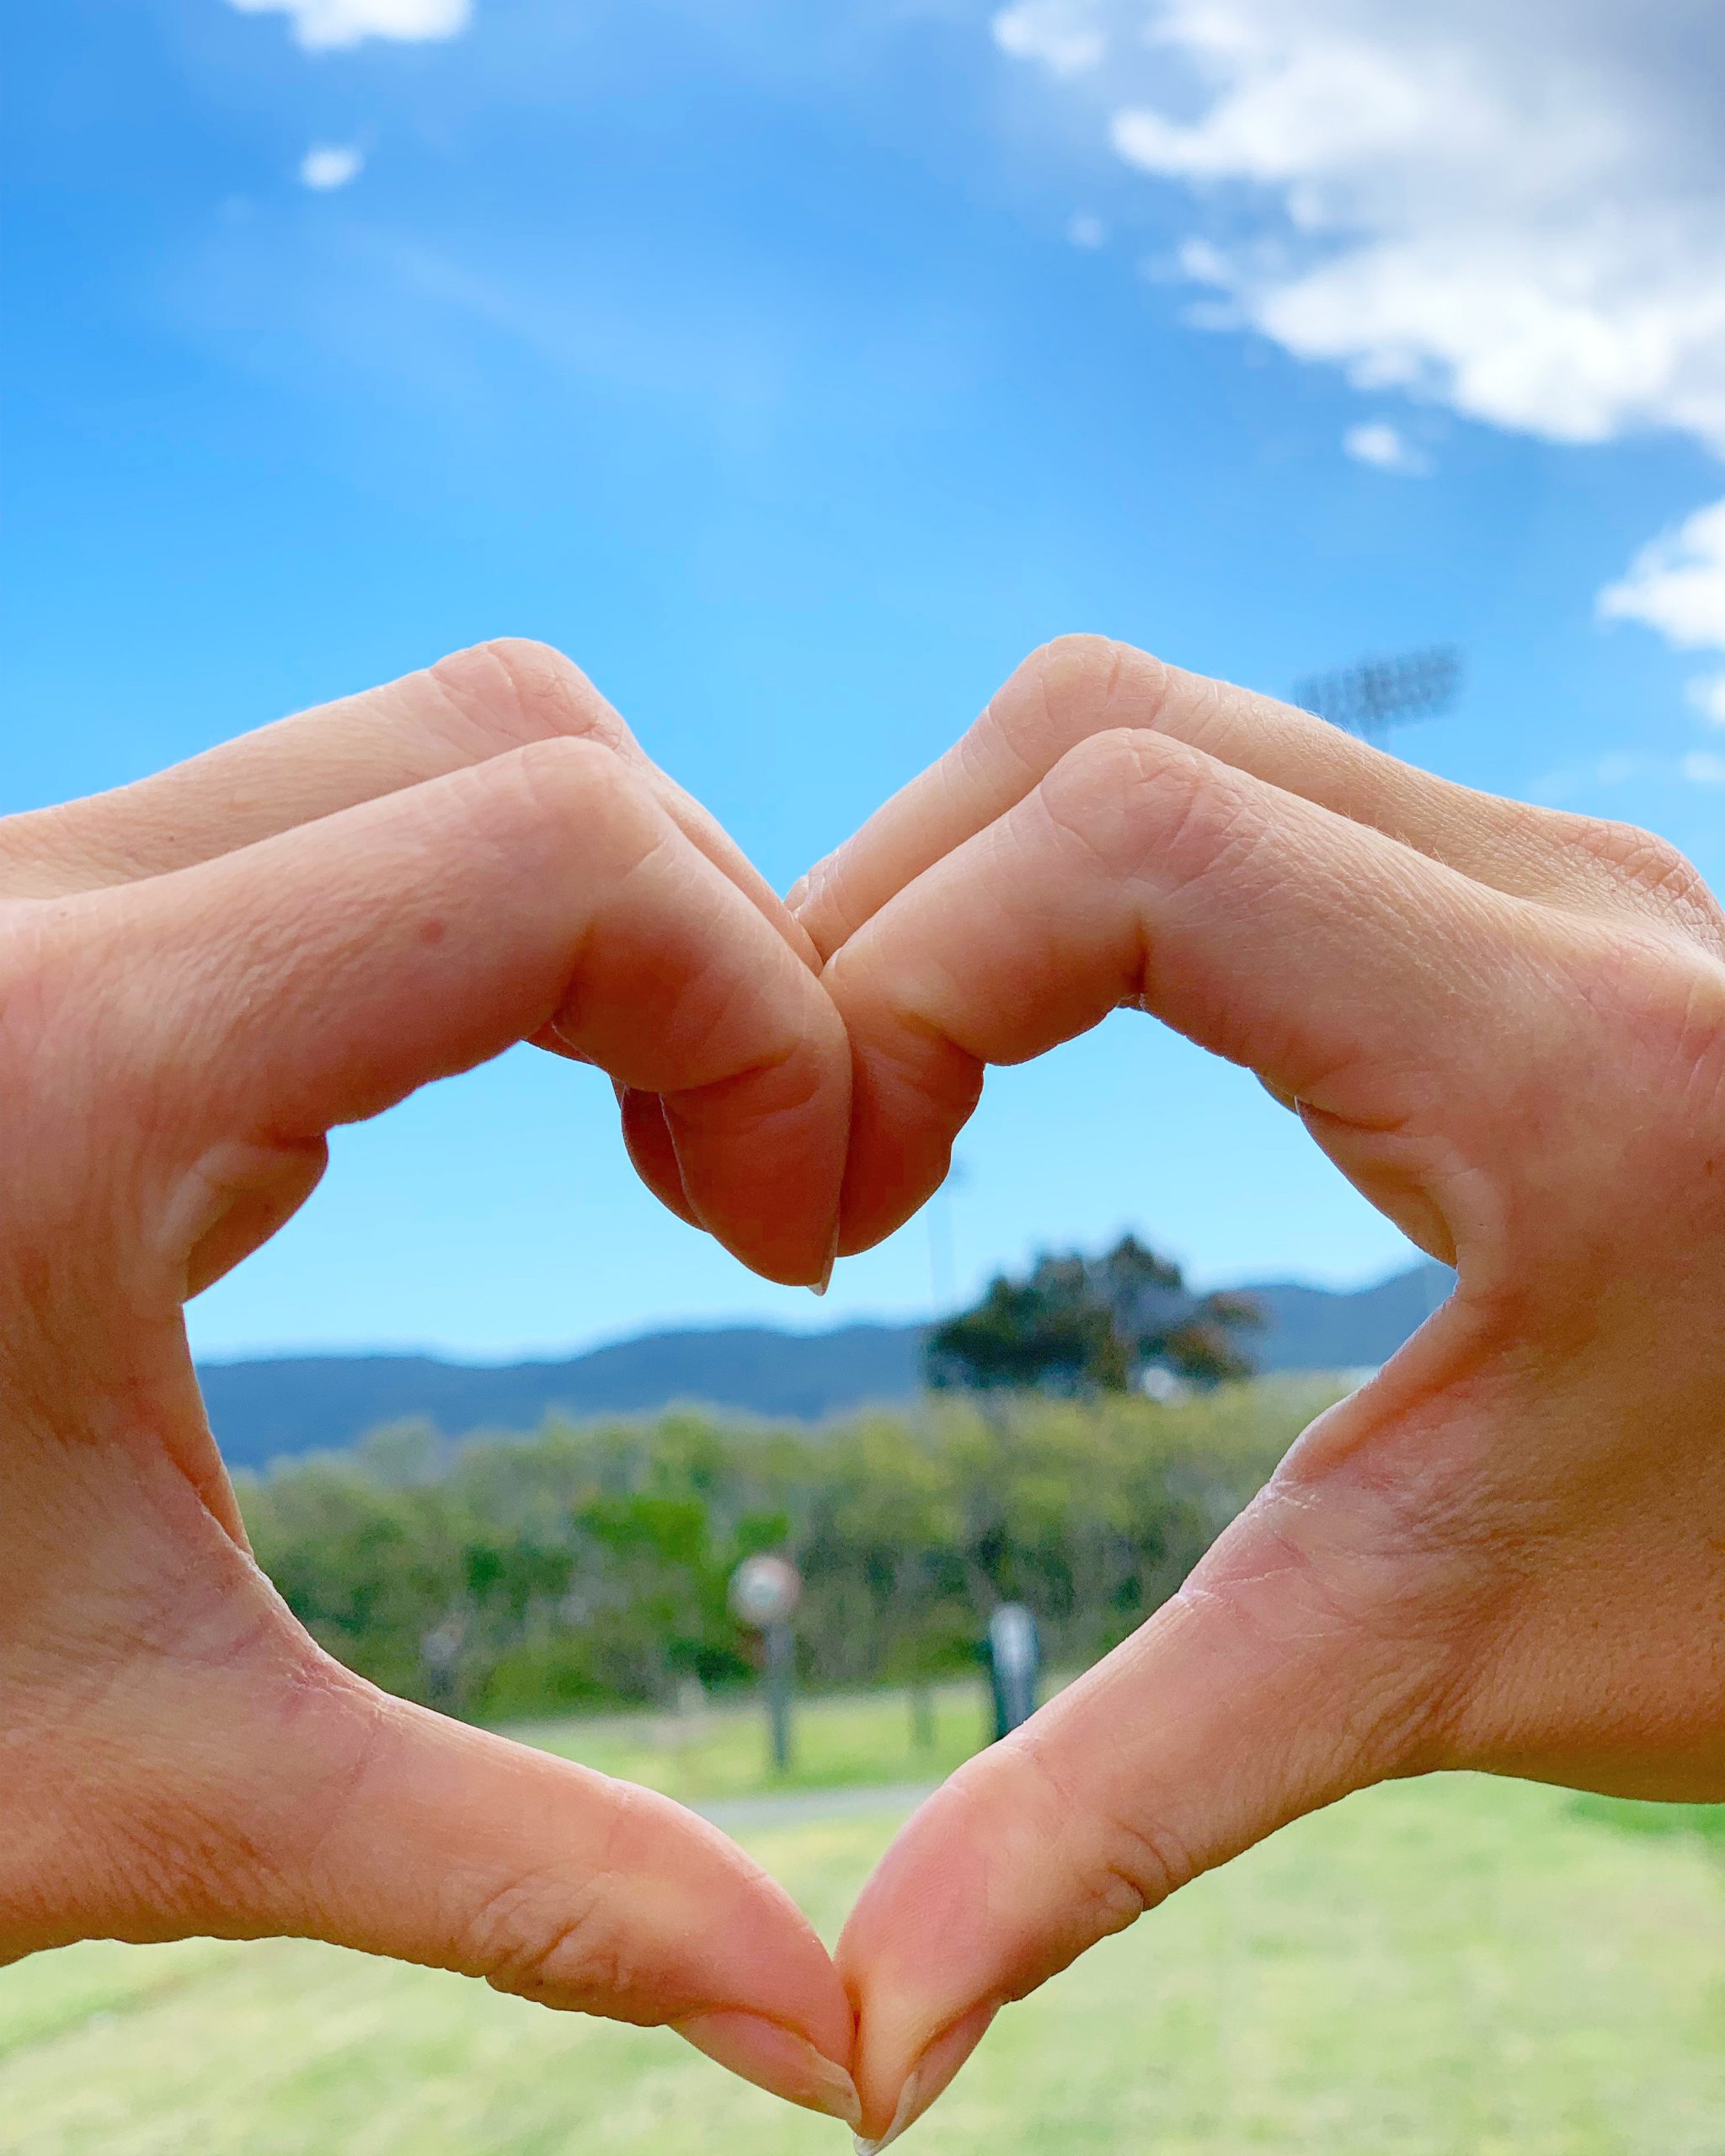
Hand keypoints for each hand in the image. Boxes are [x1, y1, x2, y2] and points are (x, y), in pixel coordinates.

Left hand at [0, 640, 860, 2128]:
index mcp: (65, 1068)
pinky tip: (447, 1137)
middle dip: (719, 947)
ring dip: (606, 932)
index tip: (793, 1243)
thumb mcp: (151, 1787)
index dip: (769, 1021)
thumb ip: (518, 1882)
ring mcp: (18, 895)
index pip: (555, 852)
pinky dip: (473, 948)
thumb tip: (818, 2036)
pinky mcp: (33, 942)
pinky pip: (324, 840)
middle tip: (754, 1193)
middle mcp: (23, 905)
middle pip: (522, 746)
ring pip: (430, 757)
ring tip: (657, 1152)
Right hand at [798, 634, 1724, 2146]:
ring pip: (1153, 733)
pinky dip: (1064, 895)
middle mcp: (1564, 897)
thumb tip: (864, 2036)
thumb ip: (1126, 1811)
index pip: (1128, 835)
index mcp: (1559, 1057)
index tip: (833, 1215)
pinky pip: (1228, 792)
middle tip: (826, 1170)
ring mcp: (1551, 872)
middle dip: (884, 918)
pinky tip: (1032, 1063)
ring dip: (965, 894)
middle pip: (1096, 734)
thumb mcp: (1437, 1666)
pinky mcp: (1525, 899)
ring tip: (902, 1119)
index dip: (895, 983)